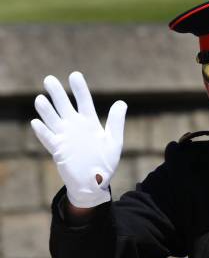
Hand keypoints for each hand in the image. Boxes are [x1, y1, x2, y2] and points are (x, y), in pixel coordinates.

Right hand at [31, 72, 126, 207]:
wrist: (95, 182)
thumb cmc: (105, 162)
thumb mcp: (114, 141)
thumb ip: (116, 122)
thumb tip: (121, 102)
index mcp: (90, 122)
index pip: (83, 101)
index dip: (79, 89)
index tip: (74, 75)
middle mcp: (75, 126)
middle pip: (64, 106)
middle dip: (57, 93)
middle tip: (49, 79)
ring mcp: (65, 137)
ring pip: (53, 119)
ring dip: (46, 110)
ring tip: (41, 99)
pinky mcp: (58, 150)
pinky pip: (48, 139)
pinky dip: (43, 131)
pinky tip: (37, 122)